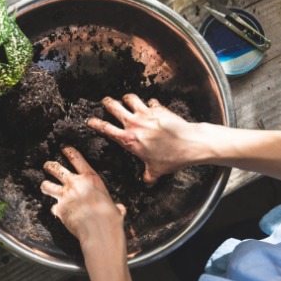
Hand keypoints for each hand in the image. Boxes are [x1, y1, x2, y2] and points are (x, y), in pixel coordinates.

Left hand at [41, 146, 125, 248]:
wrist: (100, 230)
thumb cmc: (110, 218)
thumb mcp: (114, 206)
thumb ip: (114, 205)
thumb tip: (119, 209)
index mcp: (90, 178)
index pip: (75, 157)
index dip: (67, 150)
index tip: (63, 148)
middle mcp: (74, 183)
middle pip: (54, 168)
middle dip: (49, 166)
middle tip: (48, 167)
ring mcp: (64, 196)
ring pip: (46, 185)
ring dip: (46, 186)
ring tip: (46, 187)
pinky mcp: (59, 209)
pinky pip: (52, 207)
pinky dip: (55, 210)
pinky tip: (59, 212)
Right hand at [87, 94, 202, 184]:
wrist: (189, 143)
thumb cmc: (172, 158)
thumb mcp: (156, 170)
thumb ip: (149, 176)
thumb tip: (147, 182)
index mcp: (129, 140)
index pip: (106, 129)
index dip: (96, 124)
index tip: (90, 121)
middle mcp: (134, 124)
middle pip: (114, 107)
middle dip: (107, 103)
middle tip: (105, 102)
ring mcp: (146, 114)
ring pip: (130, 98)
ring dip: (126, 98)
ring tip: (125, 98)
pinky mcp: (159, 109)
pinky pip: (150, 101)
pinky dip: (149, 102)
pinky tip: (151, 105)